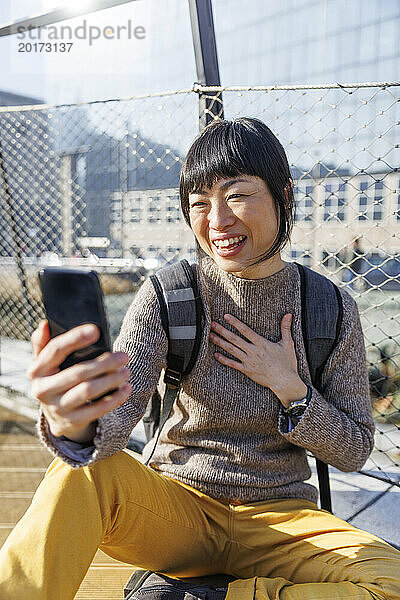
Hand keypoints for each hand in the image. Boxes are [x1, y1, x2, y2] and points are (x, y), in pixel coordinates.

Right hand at [28, 320, 131, 441]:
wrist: (56, 416)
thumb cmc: (55, 380)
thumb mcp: (45, 364)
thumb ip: (43, 344)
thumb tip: (45, 324)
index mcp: (36, 371)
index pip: (55, 350)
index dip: (75, 338)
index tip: (95, 330)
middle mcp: (43, 390)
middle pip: (77, 372)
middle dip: (104, 363)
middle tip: (124, 356)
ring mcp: (57, 408)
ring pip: (88, 391)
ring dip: (111, 380)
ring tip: (126, 371)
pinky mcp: (72, 421)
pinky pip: (97, 410)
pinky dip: (115, 399)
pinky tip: (126, 389)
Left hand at [209, 313, 306, 406]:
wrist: (285, 382)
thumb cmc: (287, 363)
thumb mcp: (288, 344)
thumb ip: (286, 328)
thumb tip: (289, 314)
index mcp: (262, 343)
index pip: (245, 330)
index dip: (235, 323)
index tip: (226, 316)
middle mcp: (253, 351)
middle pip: (234, 339)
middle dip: (222, 331)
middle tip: (212, 324)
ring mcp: (248, 361)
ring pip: (231, 350)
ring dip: (220, 342)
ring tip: (210, 336)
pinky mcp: (247, 370)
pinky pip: (232, 364)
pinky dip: (223, 359)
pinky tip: (215, 354)